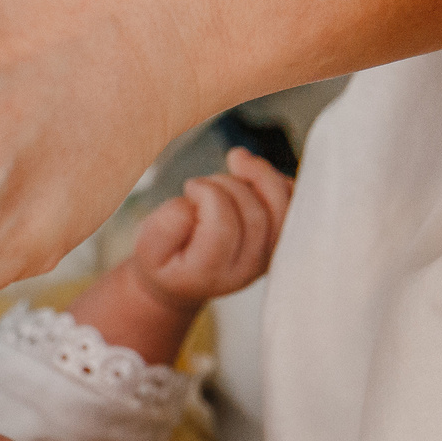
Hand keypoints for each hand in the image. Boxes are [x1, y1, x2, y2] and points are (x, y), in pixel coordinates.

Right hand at [126, 149, 292, 307]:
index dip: (207, 193)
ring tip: (236, 162)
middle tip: (203, 183)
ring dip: (259, 174)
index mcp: (210, 272)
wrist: (182, 278)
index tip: (189, 187)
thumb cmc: (164, 258)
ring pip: (282, 206)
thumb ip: (165, 227)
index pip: (223, 226)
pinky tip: (253, 172)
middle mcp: (246, 269)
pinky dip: (278, 178)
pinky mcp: (280, 240)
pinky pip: (295, 202)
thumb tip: (193, 205)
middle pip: (254, 214)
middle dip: (228, 183)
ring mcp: (268, 256)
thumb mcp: (147, 248)